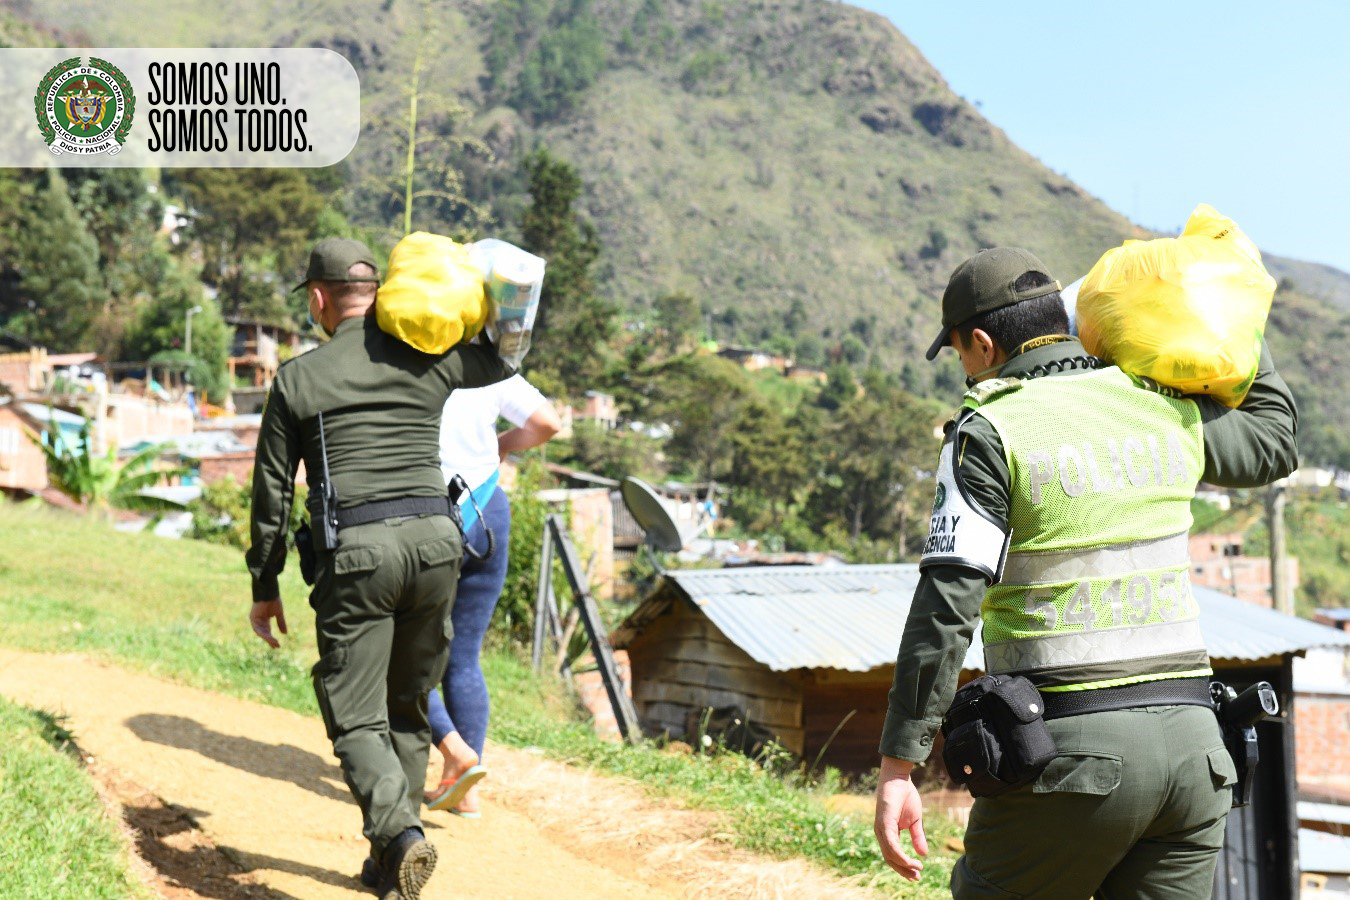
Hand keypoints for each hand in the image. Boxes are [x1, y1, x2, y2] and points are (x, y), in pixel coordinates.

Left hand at [249, 599, 286, 647]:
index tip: (277, 645)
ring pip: (261, 632)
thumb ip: (281, 623)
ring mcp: (255, 619)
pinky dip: (264, 633)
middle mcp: (258, 620)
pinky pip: (258, 629)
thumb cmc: (274, 600)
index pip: (267, 631)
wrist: (269, 592)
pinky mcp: (253, 618)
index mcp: (264, 619)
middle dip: (270, 640)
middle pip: (264, 633)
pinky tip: (270, 637)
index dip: (271, 638)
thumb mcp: (279, 614)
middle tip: (276, 646)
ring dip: (268, 638)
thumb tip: (285, 633)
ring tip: (275, 643)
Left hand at [874, 755, 927, 879]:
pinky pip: (890, 845)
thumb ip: (917, 837)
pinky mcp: (883, 824)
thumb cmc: (905, 796)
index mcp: (887, 833)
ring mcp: (881, 829)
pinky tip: (910, 861)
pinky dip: (900, 855)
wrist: (899, 778)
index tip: (917, 874)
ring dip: (904, 865)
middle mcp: (881, 833)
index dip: (904, 866)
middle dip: (903, 870)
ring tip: (917, 869)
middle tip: (917, 878)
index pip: (893, 855)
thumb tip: (923, 855)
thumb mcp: (915, 821)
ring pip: (890, 855)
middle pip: (890, 859)